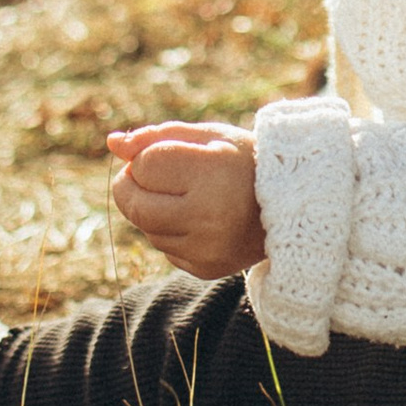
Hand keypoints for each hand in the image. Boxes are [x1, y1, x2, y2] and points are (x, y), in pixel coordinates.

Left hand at [106, 121, 263, 281]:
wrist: (294, 208)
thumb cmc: (246, 162)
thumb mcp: (209, 137)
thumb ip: (158, 137)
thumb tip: (112, 143)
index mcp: (212, 173)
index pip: (146, 166)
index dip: (144, 157)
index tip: (160, 154)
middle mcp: (208, 216)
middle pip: (136, 205)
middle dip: (130, 187)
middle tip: (147, 175)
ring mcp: (206, 248)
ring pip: (147, 228)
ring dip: (152, 209)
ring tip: (184, 196)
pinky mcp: (205, 268)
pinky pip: (165, 248)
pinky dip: (170, 232)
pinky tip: (197, 219)